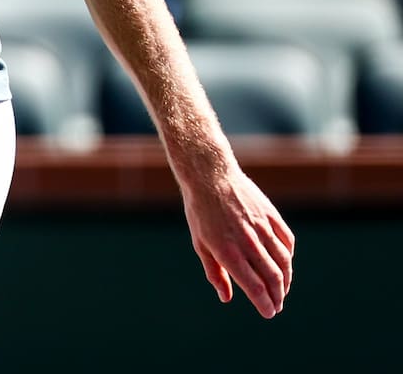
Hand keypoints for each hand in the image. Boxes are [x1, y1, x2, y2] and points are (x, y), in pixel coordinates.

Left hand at [181, 170, 294, 318]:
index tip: (269, 313)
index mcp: (228, 251)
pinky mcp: (271, 215)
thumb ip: (215, 272)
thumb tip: (226, 298)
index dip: (264, 304)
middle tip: (277, 306)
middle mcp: (248, 241)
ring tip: (282, 290)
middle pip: (273, 277)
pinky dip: (288, 257)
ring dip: (286, 280)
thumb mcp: (200, 243)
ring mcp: (262, 227)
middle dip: (278, 297)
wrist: (210, 175)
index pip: (254, 286)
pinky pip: (287, 241)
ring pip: (284, 262)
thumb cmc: (201, 211)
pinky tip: (284, 264)